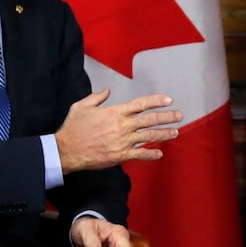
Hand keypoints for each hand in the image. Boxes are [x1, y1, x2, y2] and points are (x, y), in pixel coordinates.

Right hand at [55, 88, 182, 171]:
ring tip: (176, 132)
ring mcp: (122, 141)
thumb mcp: (82, 106)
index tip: (169, 99)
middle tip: (179, 115)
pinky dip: (151, 154)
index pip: (141, 104)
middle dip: (167, 117)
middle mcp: (122, 126)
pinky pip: (139, 154)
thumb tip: (107, 91)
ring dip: (164, 134)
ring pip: (149, 136)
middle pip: (150, 120)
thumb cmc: (73, 128)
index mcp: (115, 112)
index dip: (157, 101)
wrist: (66, 150)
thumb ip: (97, 97)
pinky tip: (159, 153)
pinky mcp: (120, 156)